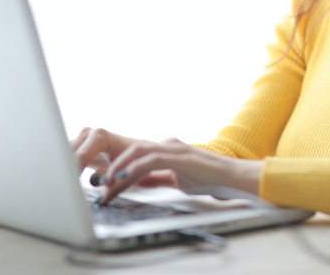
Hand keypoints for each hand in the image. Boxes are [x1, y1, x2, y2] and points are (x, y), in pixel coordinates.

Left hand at [73, 129, 262, 204]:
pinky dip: (133, 169)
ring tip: (105, 186)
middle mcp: (167, 144)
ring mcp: (173, 148)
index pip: (134, 155)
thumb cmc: (211, 179)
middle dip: (111, 167)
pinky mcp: (179, 156)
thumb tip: (138, 181)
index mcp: (167, 148)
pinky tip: (122, 179)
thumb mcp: (178, 180)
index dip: (116, 169)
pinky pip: (150, 160)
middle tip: (96, 185)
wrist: (233, 178)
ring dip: (117, 170)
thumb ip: (158, 177)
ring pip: (136, 153)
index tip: (103, 184)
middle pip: (130, 151)